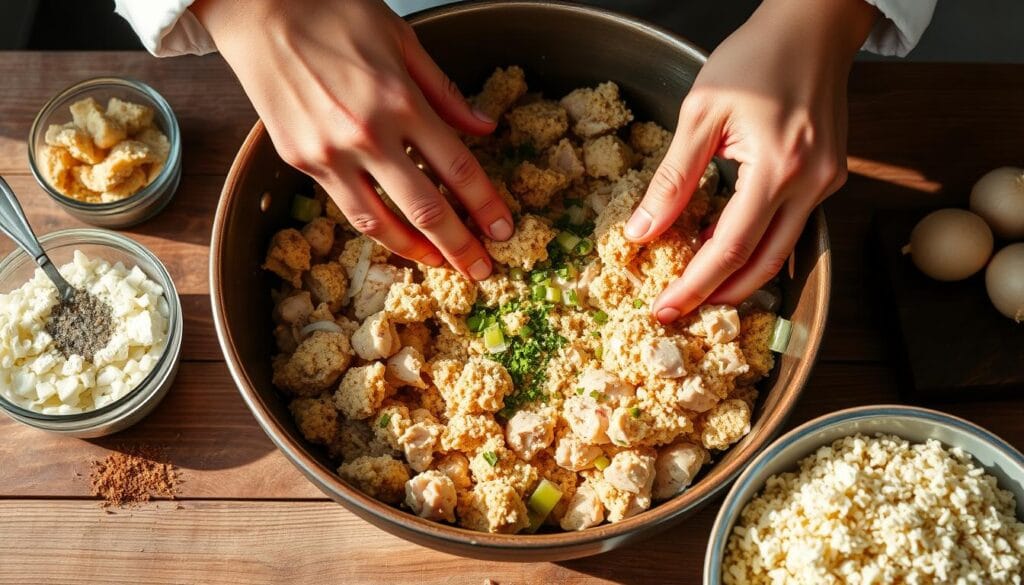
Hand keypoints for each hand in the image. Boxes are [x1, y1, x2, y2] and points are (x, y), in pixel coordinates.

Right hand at [193, 0, 512, 279]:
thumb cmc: (331, 11)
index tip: (503, 230)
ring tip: (441, 264)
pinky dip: (377, 228)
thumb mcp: (401, 38)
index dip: (486, 206)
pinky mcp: (300, 161)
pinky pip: (347, 206)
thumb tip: (484, 127)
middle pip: (426, 208)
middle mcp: (367, 135)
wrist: (257, 9)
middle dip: (460, 246)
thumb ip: (445, 90)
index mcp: (400, 100)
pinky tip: (397, 236)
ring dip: (416, 250)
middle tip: (482, 270)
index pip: (458, 168)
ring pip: (381, 223)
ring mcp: (329, 154)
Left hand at [624, 0, 877, 321]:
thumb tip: (642, 231)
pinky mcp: (830, 177)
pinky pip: (792, 227)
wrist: (812, 27)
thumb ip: (672, 178)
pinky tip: (726, 247)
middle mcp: (811, 182)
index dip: (694, 285)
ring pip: (782, 252)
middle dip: (718, 296)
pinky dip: (758, 246)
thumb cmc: (753, 58)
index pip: (730, 247)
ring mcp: (827, 183)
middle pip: (763, 265)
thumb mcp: (699, 113)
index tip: (663, 308)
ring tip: (698, 289)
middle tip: (678, 311)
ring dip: (740, 278)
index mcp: (777, 166)